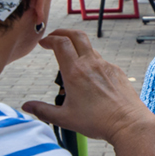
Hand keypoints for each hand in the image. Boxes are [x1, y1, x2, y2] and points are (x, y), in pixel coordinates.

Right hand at [21, 30, 154, 142]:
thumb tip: (26, 106)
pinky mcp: (116, 71)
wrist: (128, 123)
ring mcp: (106, 66)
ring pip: (89, 48)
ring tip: (70, 59)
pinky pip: (101, 61)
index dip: (49, 39)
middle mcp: (90, 64)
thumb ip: (43, 111)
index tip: (43, 43)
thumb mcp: (65, 119)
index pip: (60, 43)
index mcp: (75, 72)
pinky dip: (91, 61)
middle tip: (54, 37)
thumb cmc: (97, 122)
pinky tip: (90, 76)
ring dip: (77, 47)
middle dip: (62, 32)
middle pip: (76, 34)